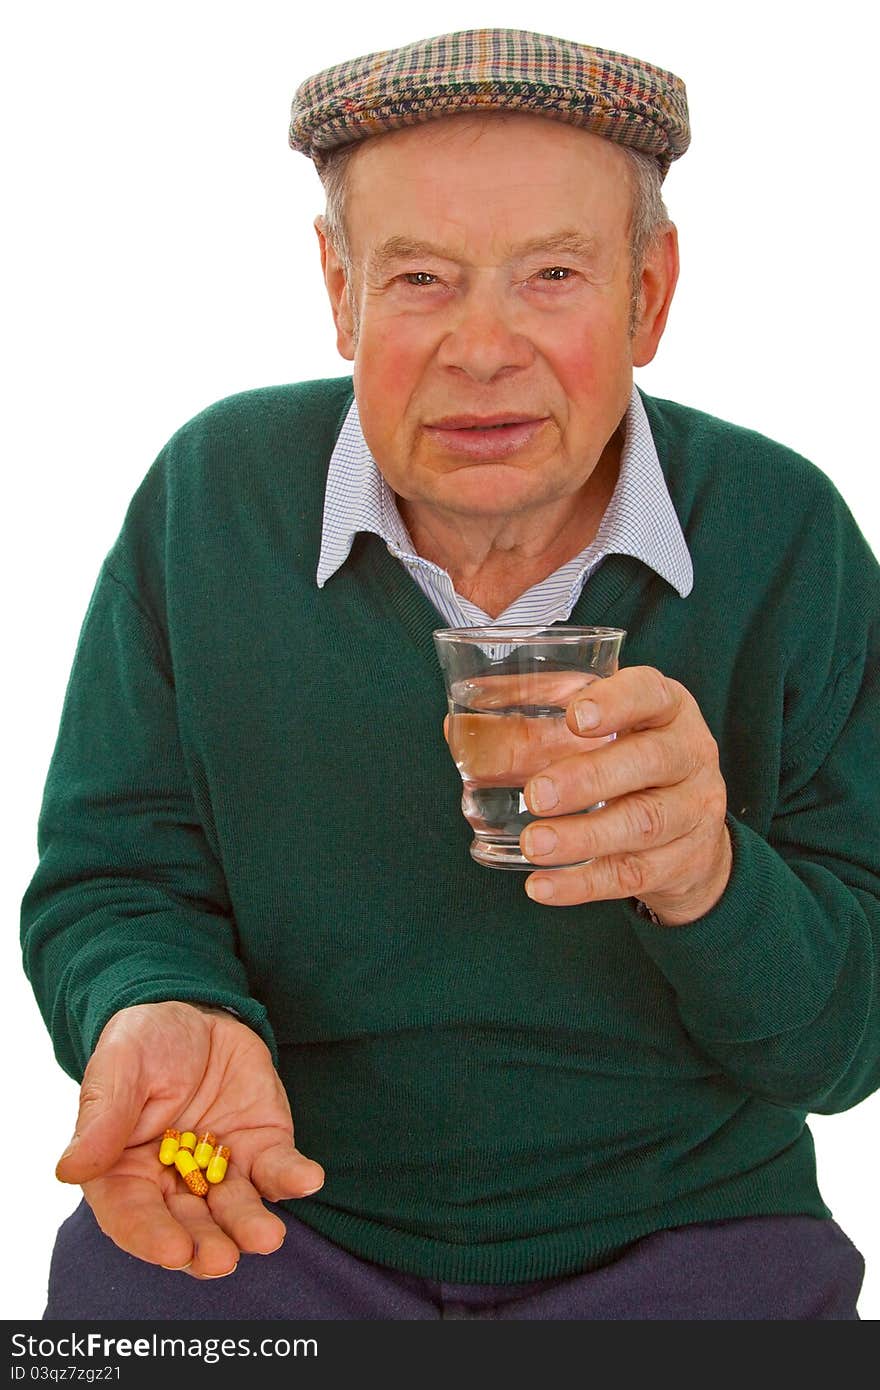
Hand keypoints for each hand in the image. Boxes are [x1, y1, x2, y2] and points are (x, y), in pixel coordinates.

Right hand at [55, 1001, 324, 1277]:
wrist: (193, 1012)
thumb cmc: (142, 1043)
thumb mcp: (117, 1067)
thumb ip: (101, 1118)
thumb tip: (69, 1169)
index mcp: (124, 1173)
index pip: (133, 1216)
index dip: (151, 1237)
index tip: (174, 1251)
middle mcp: (173, 1183)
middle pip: (188, 1226)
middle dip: (206, 1246)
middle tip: (222, 1259)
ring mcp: (221, 1169)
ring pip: (235, 1208)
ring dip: (250, 1226)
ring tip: (267, 1237)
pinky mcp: (260, 1148)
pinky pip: (277, 1170)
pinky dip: (292, 1178)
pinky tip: (308, 1179)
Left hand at [520, 665, 732, 924]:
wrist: (693, 828)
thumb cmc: (630, 755)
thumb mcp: (604, 725)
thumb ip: (537, 716)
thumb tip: (455, 726)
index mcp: (667, 707)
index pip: (651, 693)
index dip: (616, 702)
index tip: (575, 717)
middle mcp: (689, 753)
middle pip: (649, 761)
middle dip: (589, 778)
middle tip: (536, 793)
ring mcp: (693, 810)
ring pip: (642, 823)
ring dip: (582, 836)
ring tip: (532, 843)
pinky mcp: (682, 861)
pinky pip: (631, 875)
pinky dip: (581, 885)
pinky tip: (540, 886)